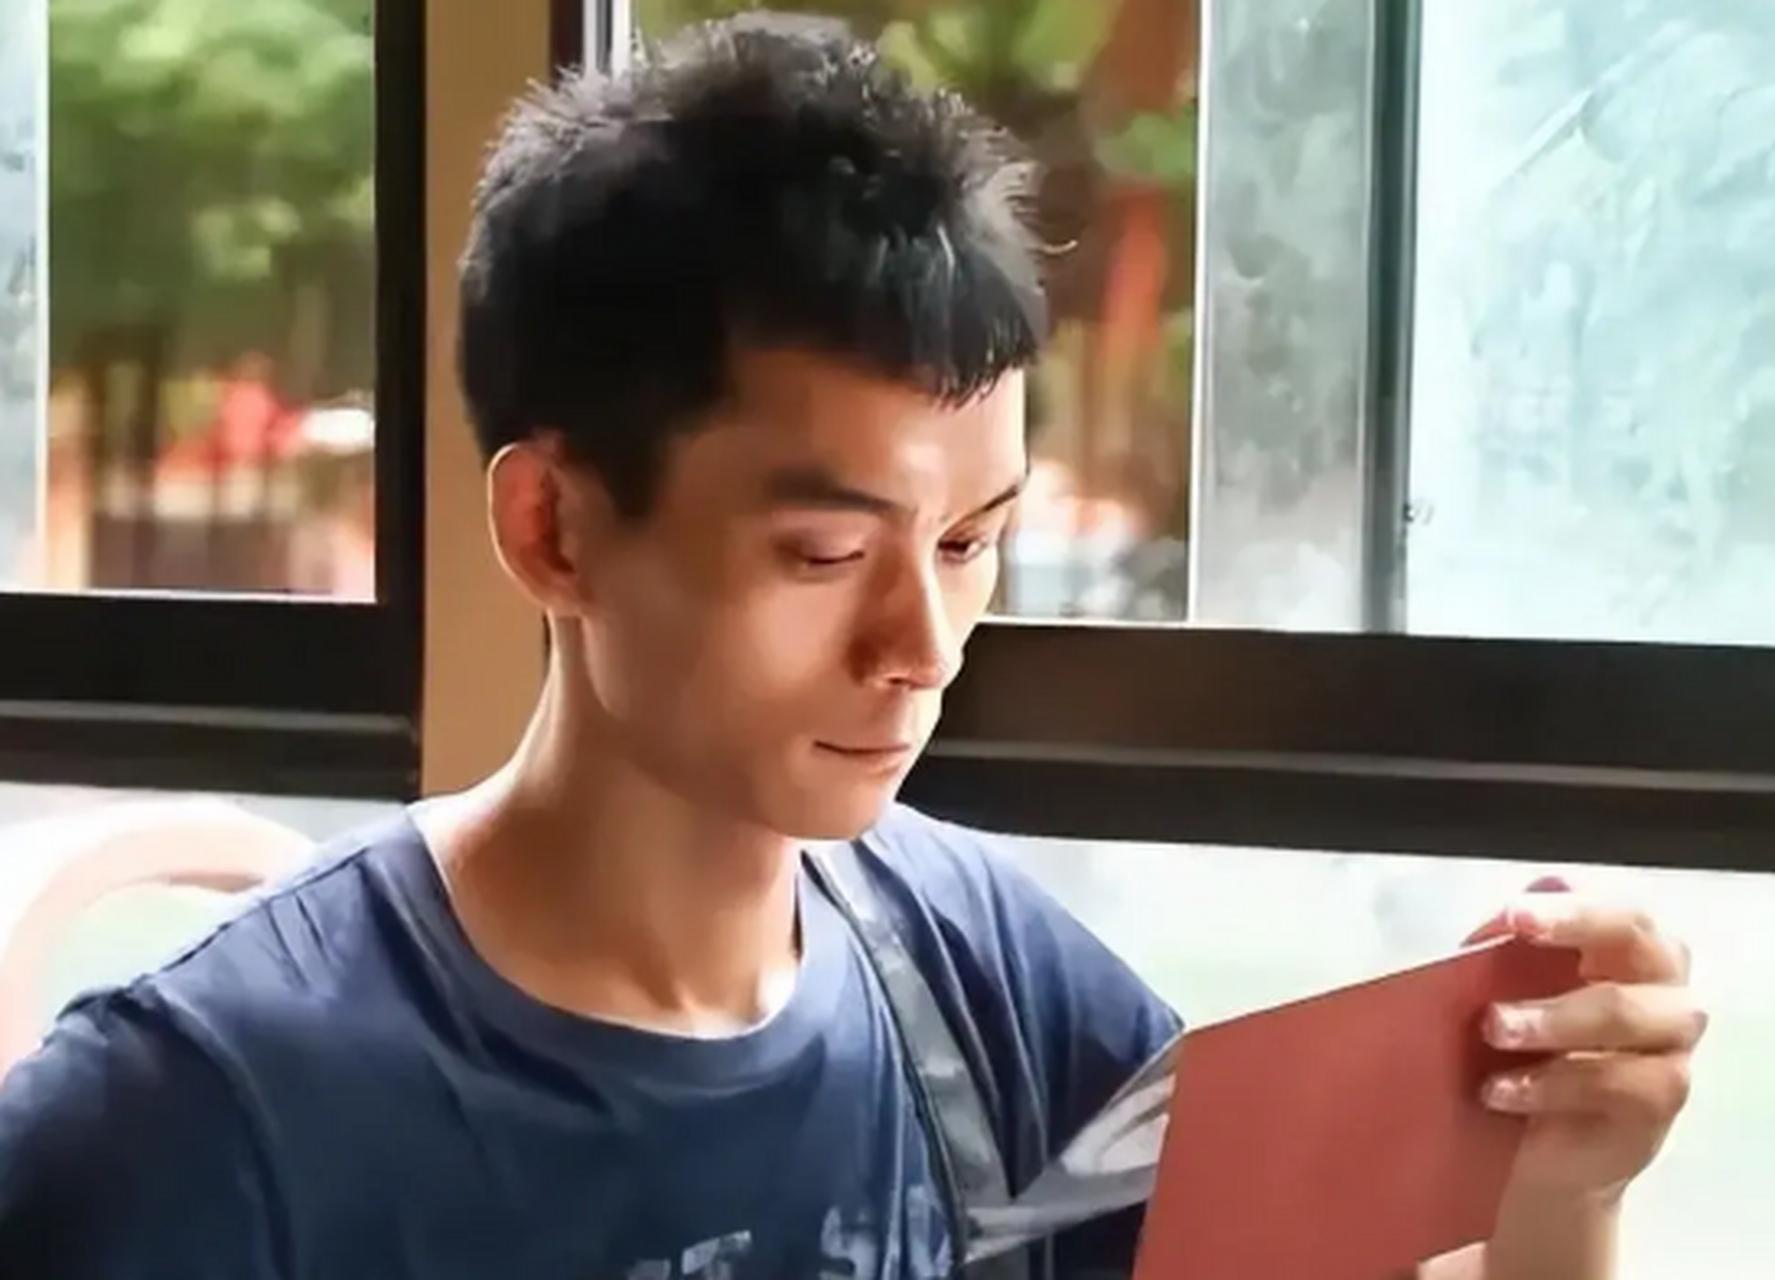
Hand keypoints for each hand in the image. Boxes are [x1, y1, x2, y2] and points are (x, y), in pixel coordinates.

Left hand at [1469, 880, 1707, 1202]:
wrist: (1535, 1146)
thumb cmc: (1520, 1048)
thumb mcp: (1499, 994)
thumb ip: (1497, 959)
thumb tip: (1474, 941)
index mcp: (1624, 943)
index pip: (1609, 903)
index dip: (1568, 904)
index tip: (1515, 915)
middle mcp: (1660, 982)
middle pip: (1634, 937)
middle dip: (1568, 933)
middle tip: (1509, 942)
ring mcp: (1668, 1044)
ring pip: (1624, 1013)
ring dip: (1552, 1018)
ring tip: (1493, 1029)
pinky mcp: (1658, 1103)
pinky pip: (1619, 1085)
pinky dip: (1553, 1084)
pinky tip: (1502, 1089)